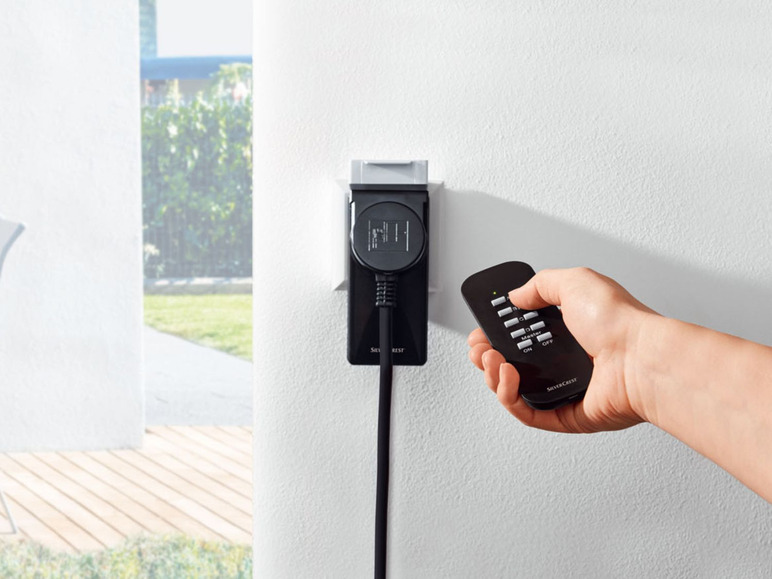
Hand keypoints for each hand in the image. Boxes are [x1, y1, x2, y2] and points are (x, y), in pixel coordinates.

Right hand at [467, 267, 655, 432]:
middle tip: (480, 348)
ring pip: (514, 391)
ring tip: (492, 359)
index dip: (496, 333)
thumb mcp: (575, 282)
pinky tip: (506, 376)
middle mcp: (565, 361)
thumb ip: (540, 285)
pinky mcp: (567, 415)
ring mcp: (565, 389)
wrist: (642, 358)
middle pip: (510, 364)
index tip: (482, 330)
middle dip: (486, 356)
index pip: (520, 336)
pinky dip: (509, 396)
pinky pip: (528, 413)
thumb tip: (517, 295)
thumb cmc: (621, 322)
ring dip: (492, 375)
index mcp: (568, 332)